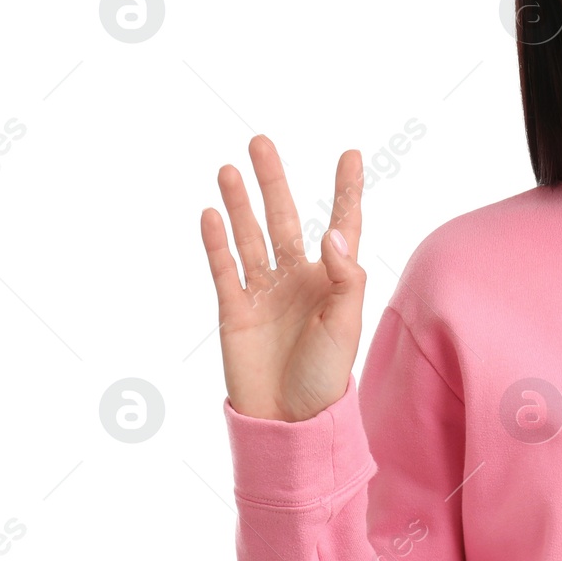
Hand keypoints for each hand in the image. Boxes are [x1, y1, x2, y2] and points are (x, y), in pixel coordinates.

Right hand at [200, 134, 365, 421]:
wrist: (289, 418)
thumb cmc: (327, 375)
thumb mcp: (346, 325)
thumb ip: (346, 278)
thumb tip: (331, 232)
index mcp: (333, 279)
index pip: (342, 223)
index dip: (345, 190)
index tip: (349, 153)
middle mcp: (298, 277)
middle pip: (284, 218)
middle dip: (273, 181)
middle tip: (261, 142)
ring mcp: (264, 291)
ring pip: (250, 236)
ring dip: (240, 203)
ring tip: (230, 168)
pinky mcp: (235, 309)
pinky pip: (224, 268)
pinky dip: (217, 242)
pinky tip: (212, 213)